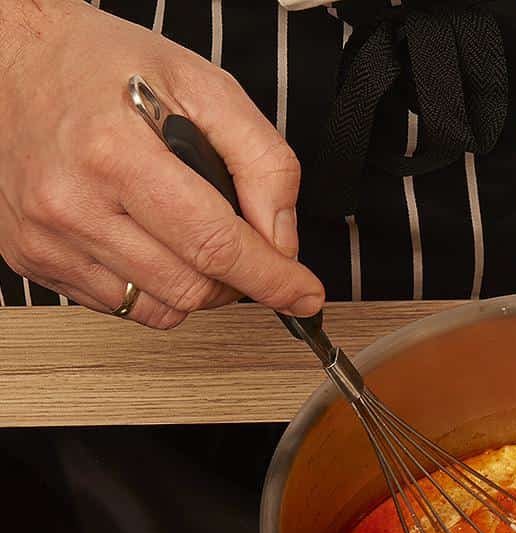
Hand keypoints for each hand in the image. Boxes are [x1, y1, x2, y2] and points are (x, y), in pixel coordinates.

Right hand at [0, 0, 323, 326]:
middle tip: (241, 244)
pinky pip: (119, 305)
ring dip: (197, 286)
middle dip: (236, 279)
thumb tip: (282, 238)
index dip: (272, 278)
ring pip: (159, 308)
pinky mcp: (31, 257)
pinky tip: (149, 240)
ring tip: (190, 235)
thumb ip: (263, 161)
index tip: (303, 294)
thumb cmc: (103, 65)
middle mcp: (71, 202)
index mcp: (115, 153)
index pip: (215, 244)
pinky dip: (152, 286)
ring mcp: (45, 237)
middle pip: (191, 287)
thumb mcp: (204, 86)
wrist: (11, 57)